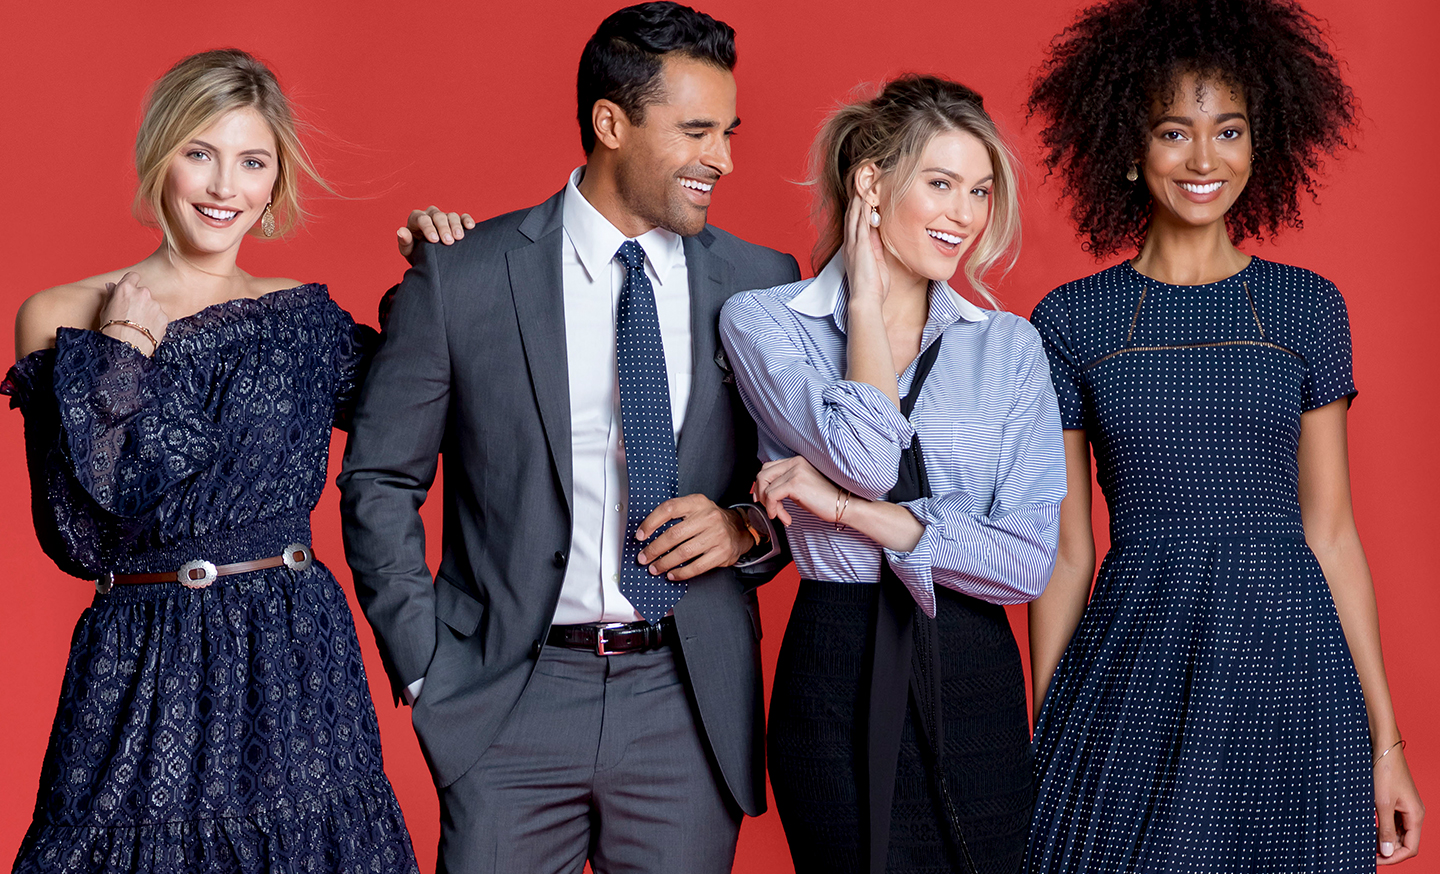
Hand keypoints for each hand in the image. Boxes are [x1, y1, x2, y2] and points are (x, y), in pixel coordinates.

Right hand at [98, 273, 168, 355]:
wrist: (126, 348)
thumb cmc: (111, 329)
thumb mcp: (105, 310)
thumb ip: (111, 295)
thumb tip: (112, 285)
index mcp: (126, 289)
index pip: (133, 276)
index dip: (131, 283)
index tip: (130, 290)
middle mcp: (143, 293)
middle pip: (143, 292)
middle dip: (139, 300)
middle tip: (132, 314)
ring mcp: (155, 305)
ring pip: (153, 305)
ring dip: (148, 312)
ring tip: (139, 326)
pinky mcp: (164, 317)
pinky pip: (160, 316)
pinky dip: (155, 322)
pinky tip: (146, 330)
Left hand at [397, 206, 474, 262]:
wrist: (430, 260)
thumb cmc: (417, 254)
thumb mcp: (408, 251)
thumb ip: (404, 241)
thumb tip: (401, 231)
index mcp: (416, 219)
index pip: (421, 219)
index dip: (428, 228)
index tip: (434, 240)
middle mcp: (430, 215)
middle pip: (437, 216)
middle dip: (443, 228)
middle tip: (448, 241)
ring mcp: (444, 217)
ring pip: (451, 215)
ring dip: (456, 225)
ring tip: (459, 238)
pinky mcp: (456, 221)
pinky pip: (462, 217)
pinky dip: (466, 220)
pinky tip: (470, 227)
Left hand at [634, 494, 751, 580]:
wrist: (739, 529)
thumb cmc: (710, 520)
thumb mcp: (695, 509)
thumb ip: (675, 516)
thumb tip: (647, 532)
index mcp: (697, 502)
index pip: (669, 509)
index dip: (651, 523)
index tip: (640, 536)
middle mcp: (708, 517)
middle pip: (674, 534)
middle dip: (654, 549)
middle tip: (644, 558)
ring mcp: (717, 535)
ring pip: (684, 552)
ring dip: (665, 563)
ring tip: (655, 568)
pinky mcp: (722, 553)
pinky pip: (697, 566)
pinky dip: (681, 572)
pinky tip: (672, 574)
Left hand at [752, 455, 843, 527]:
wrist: (844, 505)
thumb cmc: (826, 499)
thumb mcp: (803, 487)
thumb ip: (787, 483)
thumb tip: (768, 491)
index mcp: (797, 461)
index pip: (769, 467)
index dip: (761, 484)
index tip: (762, 498)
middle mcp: (795, 462)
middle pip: (763, 474)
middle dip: (760, 493)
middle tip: (768, 508)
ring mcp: (795, 471)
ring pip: (766, 487)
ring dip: (769, 506)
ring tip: (780, 516)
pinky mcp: (795, 484)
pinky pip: (772, 496)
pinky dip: (774, 509)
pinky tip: (784, 518)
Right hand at [842, 190, 888, 307]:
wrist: (866, 299)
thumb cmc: (873, 286)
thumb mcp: (876, 262)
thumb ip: (876, 247)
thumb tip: (879, 233)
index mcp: (854, 248)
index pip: (854, 222)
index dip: (857, 206)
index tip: (861, 193)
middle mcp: (851, 244)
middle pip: (851, 214)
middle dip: (855, 197)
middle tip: (859, 181)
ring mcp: (854, 244)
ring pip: (854, 215)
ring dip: (858, 198)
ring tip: (862, 182)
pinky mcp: (860, 246)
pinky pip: (860, 222)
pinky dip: (862, 209)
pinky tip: (866, 198)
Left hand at [1376, 744, 1423, 863]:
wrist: (1383, 748)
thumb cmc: (1383, 772)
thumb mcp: (1381, 804)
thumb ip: (1385, 829)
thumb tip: (1386, 851)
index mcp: (1415, 816)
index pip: (1410, 848)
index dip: (1394, 857)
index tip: (1375, 860)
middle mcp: (1414, 813)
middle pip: (1405, 842)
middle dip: (1388, 849)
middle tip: (1367, 852)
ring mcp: (1406, 807)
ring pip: (1398, 832)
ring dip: (1384, 839)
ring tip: (1366, 842)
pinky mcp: (1397, 800)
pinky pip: (1393, 821)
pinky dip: (1383, 827)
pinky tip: (1369, 828)